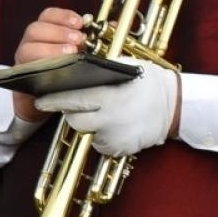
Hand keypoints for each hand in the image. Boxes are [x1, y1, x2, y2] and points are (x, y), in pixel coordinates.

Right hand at [11, 7, 86, 121]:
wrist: (51, 97)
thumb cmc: (68, 70)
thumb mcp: (82, 51)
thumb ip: (95, 37)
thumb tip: (115, 26)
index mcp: (46, 32)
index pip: (48, 16)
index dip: (63, 16)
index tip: (80, 22)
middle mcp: (31, 42)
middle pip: (35, 29)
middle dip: (59, 32)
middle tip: (79, 39)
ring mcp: (25, 59)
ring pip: (28, 48)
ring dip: (51, 49)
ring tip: (70, 53)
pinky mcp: (22, 76)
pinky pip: (25, 68)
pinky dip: (41, 66)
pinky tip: (58, 68)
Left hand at [35, 59, 180, 156]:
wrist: (176, 105)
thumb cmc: (149, 82)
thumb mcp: (124, 68)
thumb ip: (97, 73)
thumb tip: (68, 73)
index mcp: (108, 95)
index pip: (70, 99)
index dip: (52, 101)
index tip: (41, 99)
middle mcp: (110, 118)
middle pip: (75, 120)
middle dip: (70, 112)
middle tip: (70, 105)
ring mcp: (116, 136)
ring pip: (87, 132)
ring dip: (88, 123)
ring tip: (99, 113)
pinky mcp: (121, 148)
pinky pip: (101, 143)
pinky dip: (103, 135)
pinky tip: (113, 124)